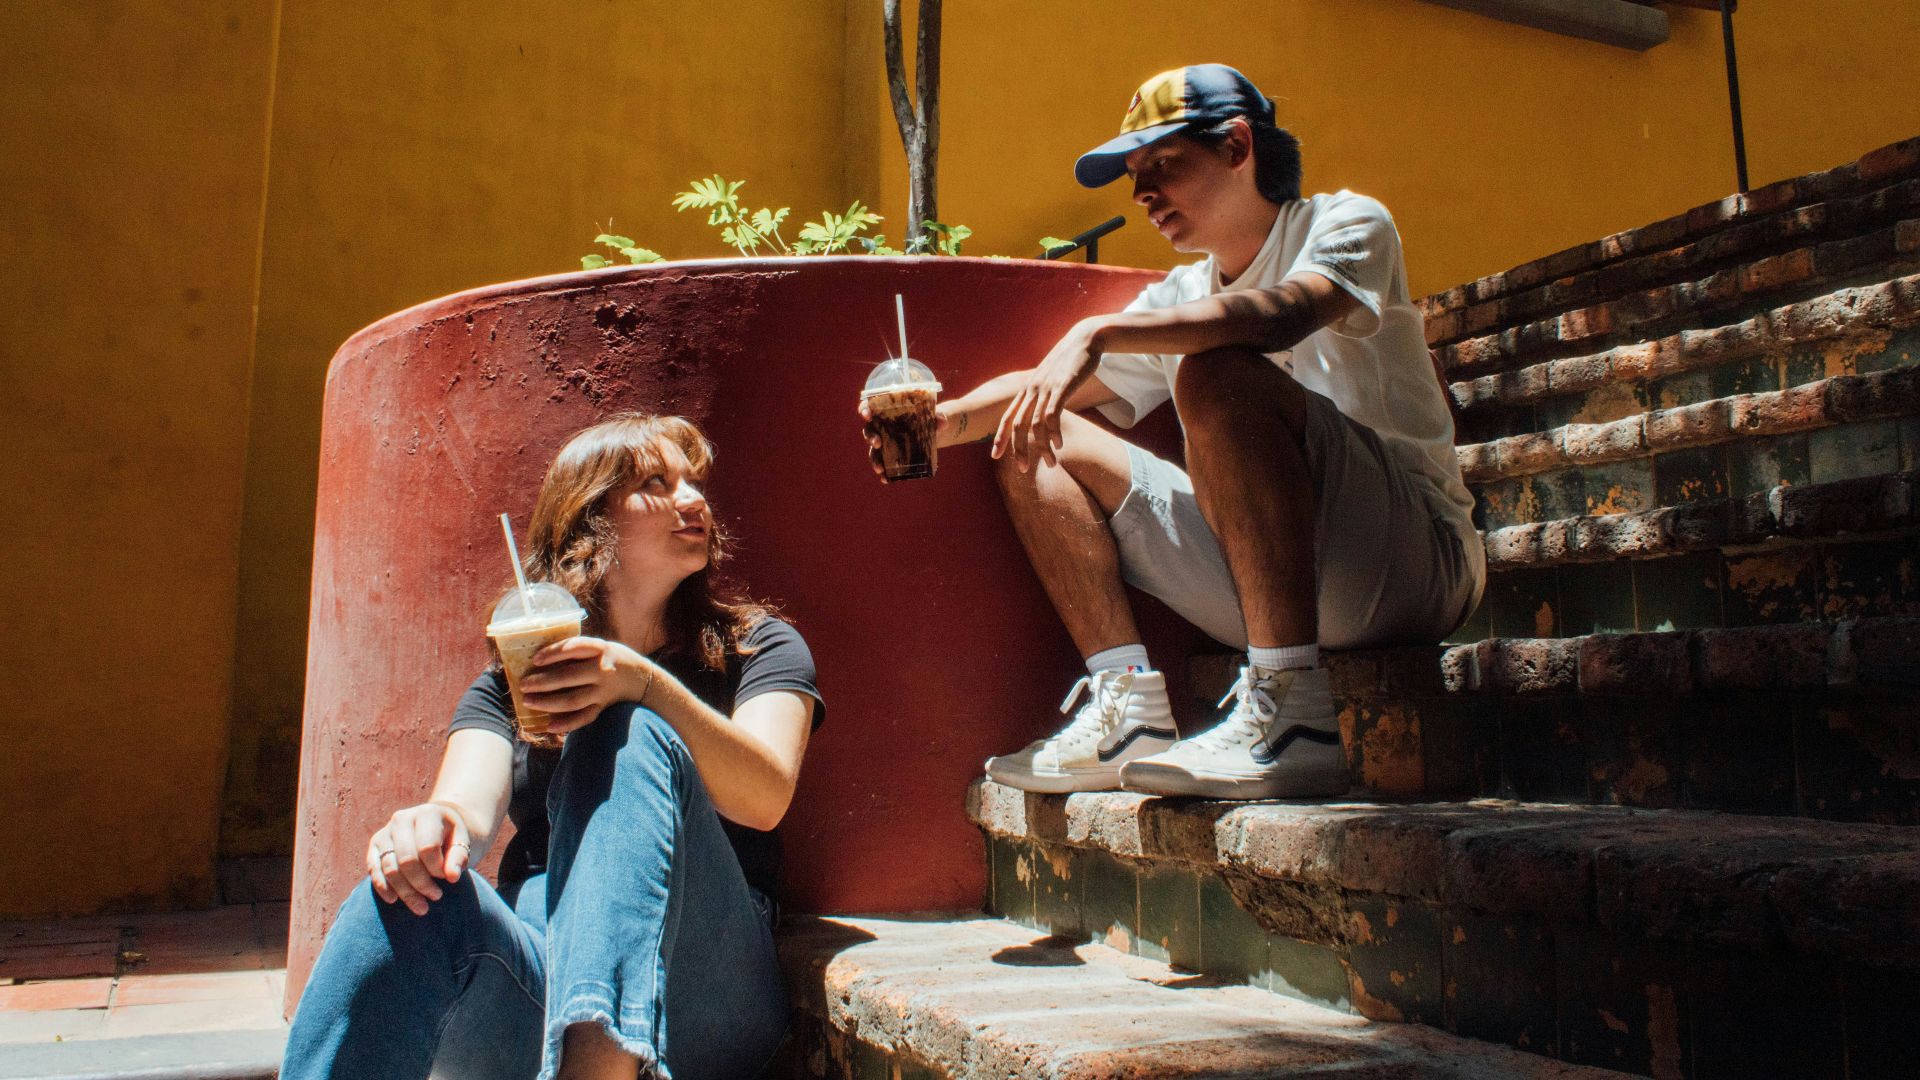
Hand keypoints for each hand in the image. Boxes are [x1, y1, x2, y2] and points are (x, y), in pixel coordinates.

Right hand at [367, 802, 470, 915]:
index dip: (437, 868)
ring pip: (390, 868)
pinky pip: (374, 868)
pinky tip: (394, 900)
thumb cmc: (453, 836)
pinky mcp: (375, 844)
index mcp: (427, 813)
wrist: (440, 825)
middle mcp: (402, 819)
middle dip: (421, 884)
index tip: (449, 878)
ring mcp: (386, 831)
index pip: (427, 847)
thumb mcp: (463, 842)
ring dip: (405, 891)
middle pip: (406, 860)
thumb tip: (452, 876)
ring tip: (422, 907)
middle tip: (436, 897)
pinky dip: (383, 886)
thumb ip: (459, 857)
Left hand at [519, 635, 653, 733]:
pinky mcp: (603, 706)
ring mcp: (603, 691)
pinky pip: (584, 718)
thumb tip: (540, 658)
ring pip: (572, 700)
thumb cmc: (613, 658)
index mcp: (601, 650)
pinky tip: (549, 726)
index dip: (553, 653)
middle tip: (523, 685)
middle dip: (543, 681)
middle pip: (568, 677)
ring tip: (528, 701)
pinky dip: (567, 723)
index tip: (535, 659)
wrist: (642, 679)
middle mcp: (603, 671)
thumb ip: (578, 650)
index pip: (574, 648)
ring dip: (548, 702)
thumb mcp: (602, 646)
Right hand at [858, 397, 953, 474]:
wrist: (935, 432)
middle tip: (878, 443)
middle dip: (870, 437)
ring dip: (874, 460)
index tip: (867, 414)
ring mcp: (885, 442)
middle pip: (869, 430)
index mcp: (887, 411)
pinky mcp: (891, 455)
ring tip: (880, 469)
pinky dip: (883, 473)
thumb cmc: (929, 418)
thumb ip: (938, 418)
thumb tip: (943, 423)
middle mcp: (882, 426)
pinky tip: (885, 479)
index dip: (864, 409)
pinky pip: (883, 464)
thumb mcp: (934, 417)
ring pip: (873, 451)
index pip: (869, 406)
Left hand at [993, 319, 1102, 470]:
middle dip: (1018, 450)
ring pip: (1036, 425)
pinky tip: (1059, 445)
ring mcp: (1045, 389)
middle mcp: (1031, 390)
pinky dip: (1054, 433)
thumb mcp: (1050, 380)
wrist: (1084, 340)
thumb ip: (1043, 396)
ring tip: (1051, 464)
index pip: (1008, 417)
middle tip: (1023, 470)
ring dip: (1042, 448)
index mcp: (1026, 390)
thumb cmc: (1068, 363)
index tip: (995, 456)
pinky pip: (1052, 415)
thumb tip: (1041, 414)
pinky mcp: (1061, 387)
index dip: (1000, 437)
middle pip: (1018, 425)